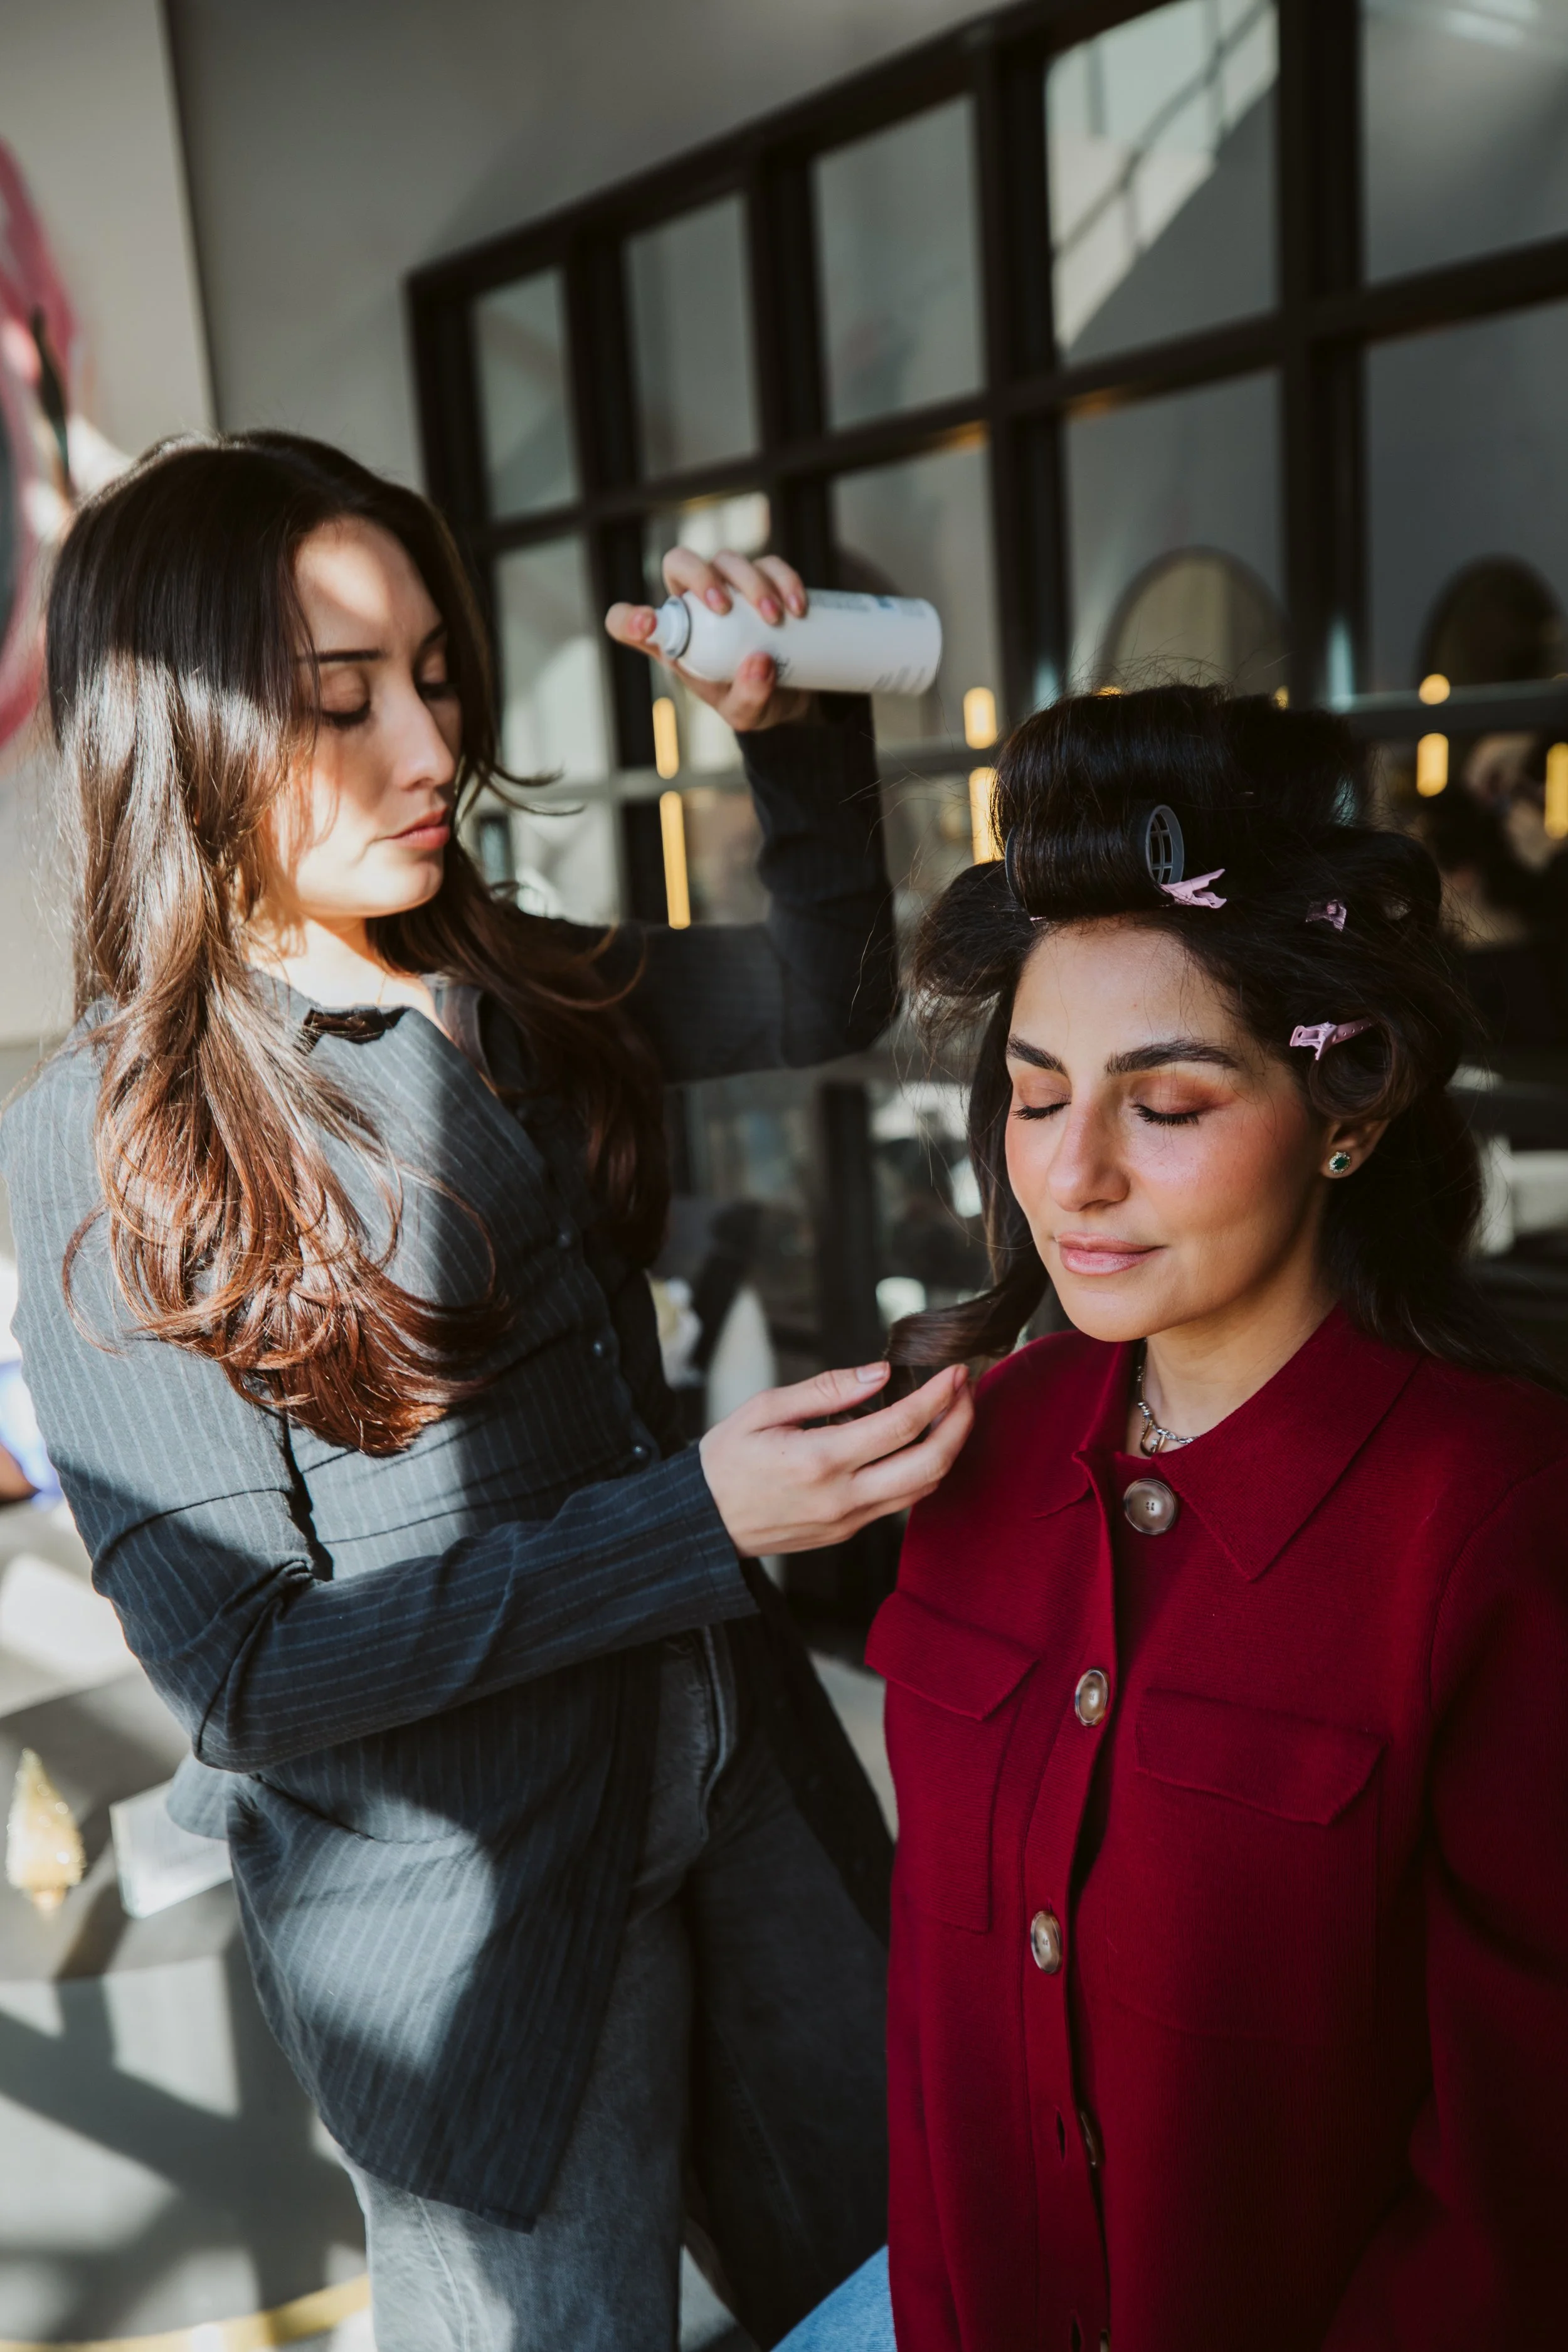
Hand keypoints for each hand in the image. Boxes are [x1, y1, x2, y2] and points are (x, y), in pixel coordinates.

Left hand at [605, 547, 813, 733]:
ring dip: (751, 583)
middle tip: (724, 608)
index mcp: (675, 640)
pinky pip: (770, 565)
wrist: (794, 693)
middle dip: (699, 577)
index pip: (629, 621)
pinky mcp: (764, 580)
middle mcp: (696, 607)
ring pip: (727, 560)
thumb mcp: (746, 714)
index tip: (646, 625)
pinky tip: (797, 608)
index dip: (629, 618)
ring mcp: (729, 586)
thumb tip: (759, 661)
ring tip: (775, 619)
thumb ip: (748, 697)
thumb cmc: (754, 700)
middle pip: (679, 563)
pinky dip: (784, 580)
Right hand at [698, 1361, 973, 1556]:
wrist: (702, 1522)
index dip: (936, 1396)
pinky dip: (922, 1470)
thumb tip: (881, 1373)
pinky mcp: (848, 1532)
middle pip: (929, 1464)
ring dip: (948, 1448)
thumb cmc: (726, 1459)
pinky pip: (900, 1502)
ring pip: (923, 1488)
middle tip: (966, 1389)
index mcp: (819, 1461)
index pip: (900, 1426)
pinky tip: (920, 1441)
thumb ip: (826, 1389)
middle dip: (960, 1423)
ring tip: (952, 1410)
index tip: (953, 1371)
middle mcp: (842, 1498)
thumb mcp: (764, 1409)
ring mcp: (849, 1521)